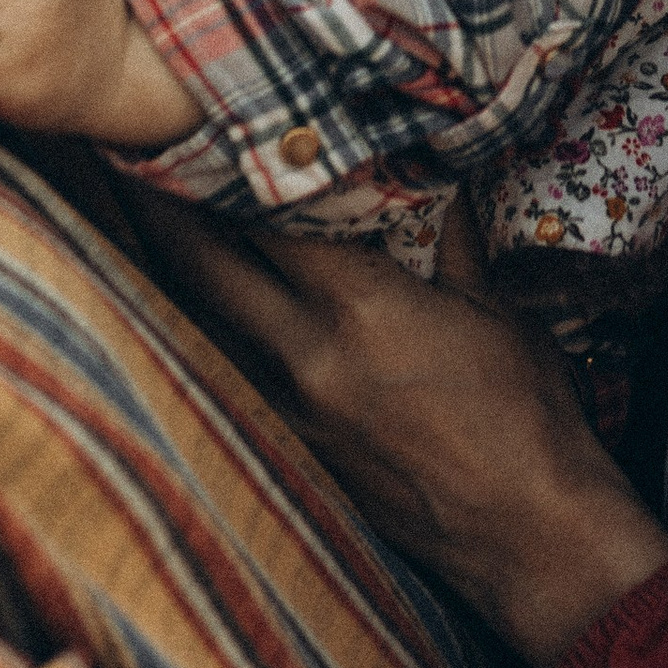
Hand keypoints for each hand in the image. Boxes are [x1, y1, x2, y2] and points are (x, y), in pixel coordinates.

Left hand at [136, 196, 667, 667]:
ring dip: (176, 277)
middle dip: (166, 213)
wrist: (531, 535)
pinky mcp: (296, 456)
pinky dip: (212, 336)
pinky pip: (232, 379)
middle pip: (206, 271)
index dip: (229, 173)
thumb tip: (436, 179)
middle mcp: (308, 357)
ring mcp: (291, 414)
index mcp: (361, 308)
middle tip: (135, 162)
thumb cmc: (529, 417)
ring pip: (203, 329)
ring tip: (149, 227)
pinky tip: (204, 313)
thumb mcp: (497, 311)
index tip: (204, 133)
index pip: (267, 221)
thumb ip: (452, 239)